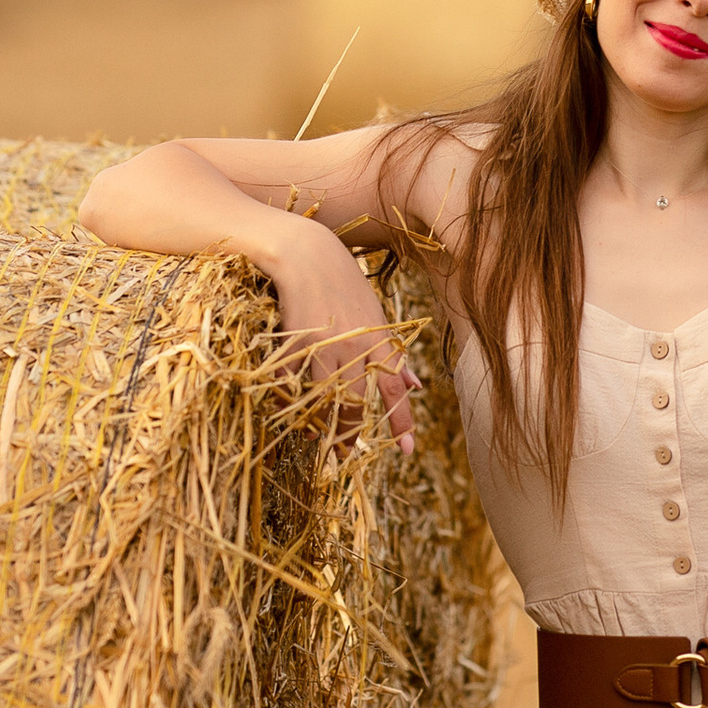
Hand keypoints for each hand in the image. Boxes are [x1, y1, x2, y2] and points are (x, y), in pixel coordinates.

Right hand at [268, 217, 422, 457]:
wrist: (305, 253)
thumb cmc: (345, 283)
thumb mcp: (377, 316)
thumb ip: (394, 354)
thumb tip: (417, 387)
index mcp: (377, 339)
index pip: (394, 387)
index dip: (401, 419)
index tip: (406, 448)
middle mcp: (352, 346)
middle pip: (352, 401)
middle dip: (349, 433)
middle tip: (344, 454)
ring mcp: (320, 345)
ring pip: (321, 397)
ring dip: (318, 423)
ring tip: (316, 438)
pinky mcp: (291, 342)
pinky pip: (290, 382)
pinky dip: (289, 399)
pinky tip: (291, 410)